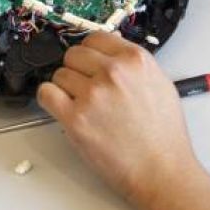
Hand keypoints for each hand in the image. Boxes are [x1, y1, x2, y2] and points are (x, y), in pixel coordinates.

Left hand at [37, 33, 196, 205]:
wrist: (161, 171)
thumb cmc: (163, 136)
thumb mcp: (160, 84)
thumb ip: (133, 65)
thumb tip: (111, 53)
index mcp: (135, 60)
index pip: (96, 38)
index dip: (90, 52)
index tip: (89, 63)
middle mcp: (113, 72)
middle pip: (74, 54)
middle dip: (77, 69)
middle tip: (85, 87)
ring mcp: (93, 94)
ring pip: (59, 74)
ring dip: (65, 87)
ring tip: (81, 104)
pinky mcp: (75, 118)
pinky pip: (46, 93)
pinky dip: (50, 98)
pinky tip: (61, 107)